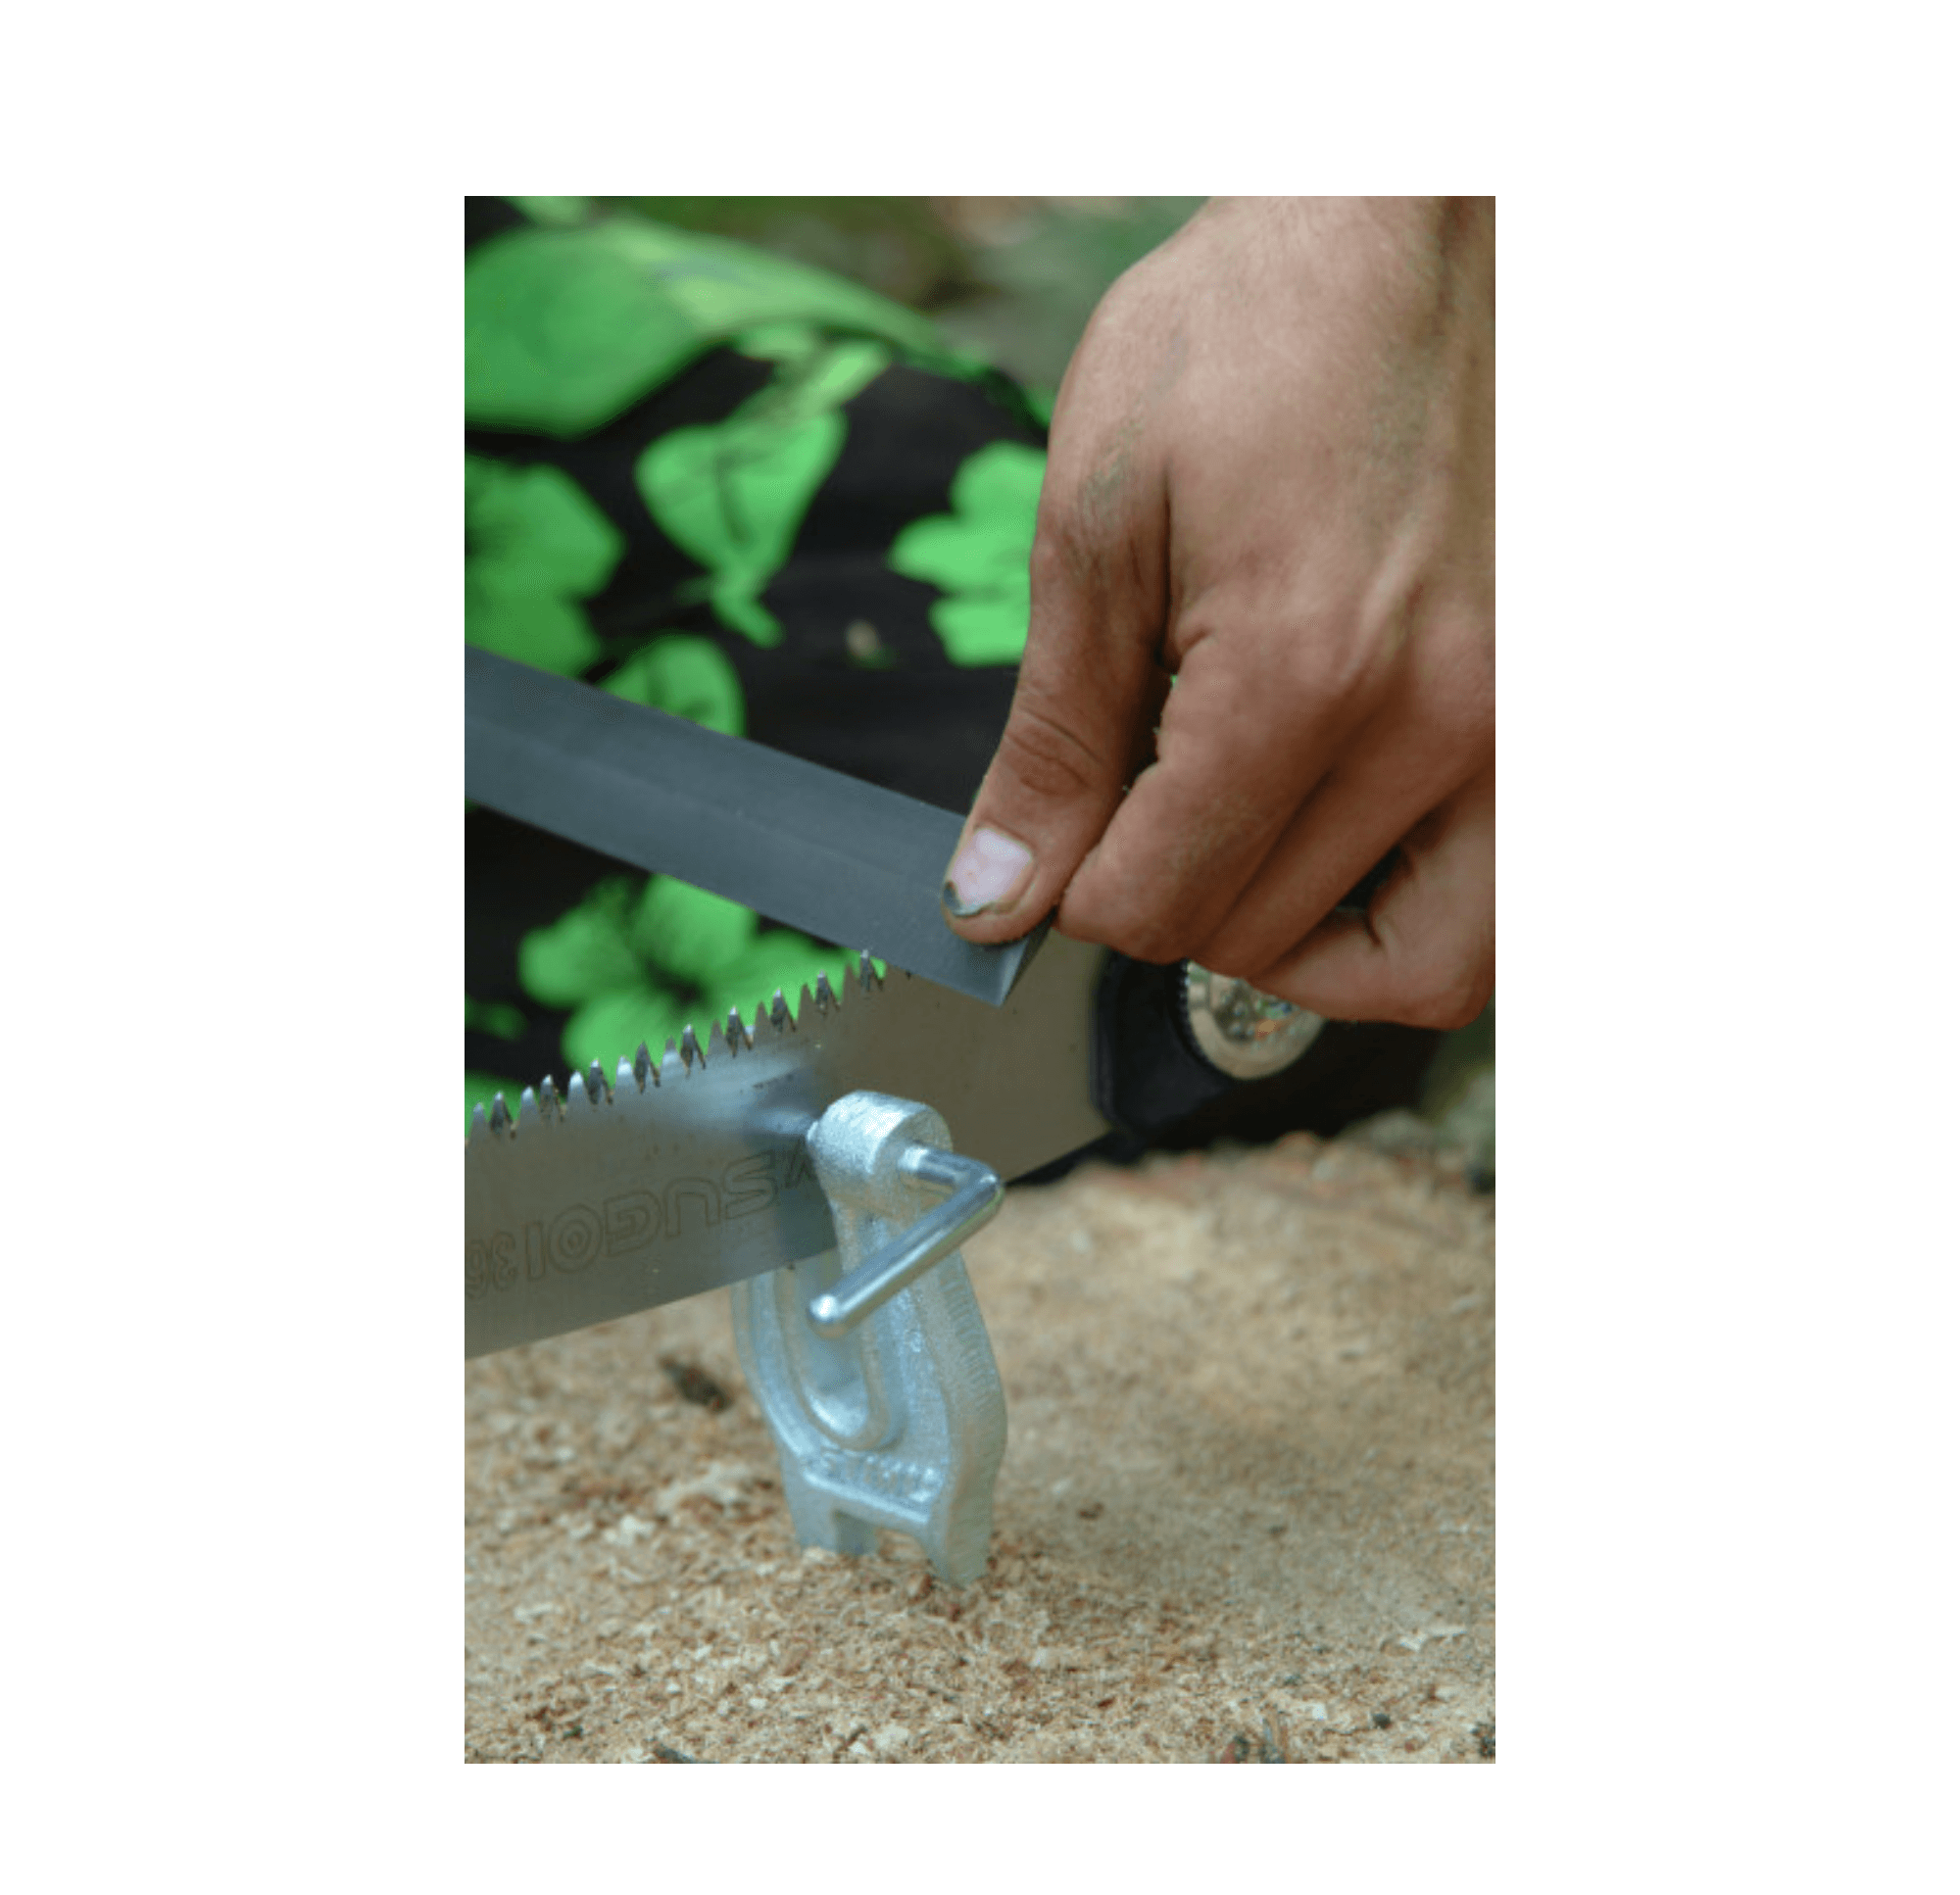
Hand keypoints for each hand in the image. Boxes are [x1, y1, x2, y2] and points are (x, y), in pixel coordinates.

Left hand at [939, 198, 1493, 1028]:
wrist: (1400, 238)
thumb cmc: (1244, 340)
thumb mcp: (1098, 527)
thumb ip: (1054, 740)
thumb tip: (997, 893)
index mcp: (1300, 674)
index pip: (1159, 900)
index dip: (1075, 890)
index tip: (1059, 837)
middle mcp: (1435, 724)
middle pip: (1257, 938)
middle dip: (1166, 897)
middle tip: (1136, 805)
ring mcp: (1518, 731)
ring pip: (1406, 970)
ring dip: (1291, 949)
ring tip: (1232, 861)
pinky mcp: (1553, 722)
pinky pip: (1499, 922)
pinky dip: (1408, 936)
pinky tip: (1333, 867)